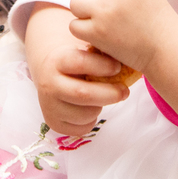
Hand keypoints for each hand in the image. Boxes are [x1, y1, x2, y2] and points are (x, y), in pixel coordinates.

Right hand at [25, 4, 128, 135]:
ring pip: (85, 114)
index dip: (102, 66)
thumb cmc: (76, 60)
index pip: (80, 63)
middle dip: (110, 93)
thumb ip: (100, 52)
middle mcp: (48, 84)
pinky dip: (92, 120)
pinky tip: (92, 107)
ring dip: (101, 106)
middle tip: (125, 91)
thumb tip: (129, 56)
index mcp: (56, 61)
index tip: (118, 67)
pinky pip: (82, 128)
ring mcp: (49, 106)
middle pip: (83, 94)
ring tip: (104, 97)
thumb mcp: (83, 50)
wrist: (50, 74)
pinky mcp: (54, 123)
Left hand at [68, 0, 177, 74]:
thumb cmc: (155, 16)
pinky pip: (74, 25)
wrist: (166, 47)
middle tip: (104, 7)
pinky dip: (84, 31)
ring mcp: (104, 11)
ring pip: (75, 2)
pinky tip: (99, 33)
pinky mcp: (97, 32)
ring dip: (84, 12)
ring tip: (100, 20)